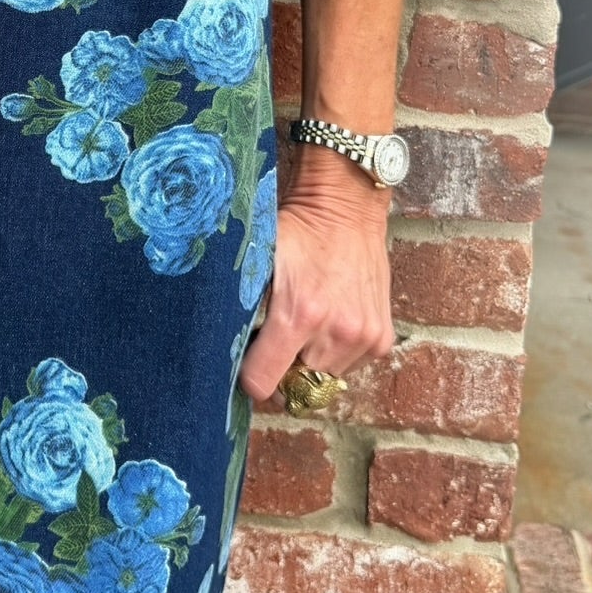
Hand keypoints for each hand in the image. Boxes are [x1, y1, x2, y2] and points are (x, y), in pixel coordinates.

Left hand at [238, 147, 394, 404]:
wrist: (345, 209)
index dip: (249, 376)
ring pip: (324, 377)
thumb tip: (210, 342)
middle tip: (278, 332)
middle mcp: (336, 332)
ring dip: (311, 358)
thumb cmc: (296, 231)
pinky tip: (331, 319)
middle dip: (282, 364)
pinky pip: (349, 367)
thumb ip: (237, 303)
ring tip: (307, 320)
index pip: (262, 383)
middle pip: (295, 384)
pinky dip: (336, 351)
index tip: (246, 361)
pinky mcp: (381, 338)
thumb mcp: (257, 261)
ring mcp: (364, 337)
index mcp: (300, 314)